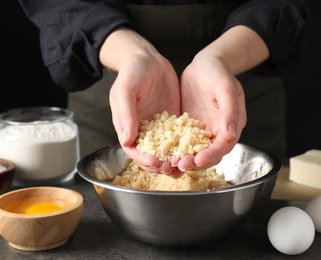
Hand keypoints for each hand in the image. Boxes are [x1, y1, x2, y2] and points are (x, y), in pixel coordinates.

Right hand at [99, 28, 180, 173]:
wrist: (148, 58)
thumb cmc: (132, 72)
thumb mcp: (125, 90)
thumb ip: (125, 114)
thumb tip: (126, 140)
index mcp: (127, 126)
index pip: (133, 150)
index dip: (143, 159)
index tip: (156, 163)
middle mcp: (142, 130)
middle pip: (149, 155)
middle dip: (161, 164)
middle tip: (174, 168)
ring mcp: (158, 127)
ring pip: (165, 150)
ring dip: (173, 159)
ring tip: (185, 165)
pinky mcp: (172, 121)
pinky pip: (178, 137)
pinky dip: (184, 146)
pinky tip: (195, 150)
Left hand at [176, 52, 246, 171]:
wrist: (205, 64)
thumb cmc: (218, 72)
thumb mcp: (225, 88)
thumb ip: (229, 111)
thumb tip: (231, 133)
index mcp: (232, 124)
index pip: (223, 146)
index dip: (211, 155)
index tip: (197, 160)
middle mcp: (219, 131)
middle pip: (209, 154)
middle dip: (196, 162)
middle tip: (180, 165)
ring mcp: (203, 130)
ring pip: (196, 151)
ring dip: (185, 158)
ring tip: (170, 162)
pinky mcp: (190, 127)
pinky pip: (183, 141)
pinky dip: (176, 148)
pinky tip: (163, 151)